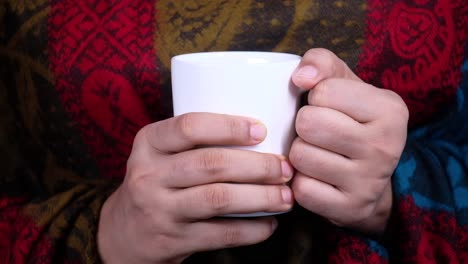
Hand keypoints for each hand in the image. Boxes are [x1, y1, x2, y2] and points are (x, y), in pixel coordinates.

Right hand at [97, 113, 293, 263]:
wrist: (123, 232)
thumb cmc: (157, 182)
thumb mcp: (161, 154)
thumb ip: (195, 142)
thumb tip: (262, 135)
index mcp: (148, 143)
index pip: (190, 126)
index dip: (230, 127)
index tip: (262, 130)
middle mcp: (149, 174)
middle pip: (211, 164)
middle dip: (257, 165)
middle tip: (285, 168)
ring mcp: (158, 210)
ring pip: (219, 199)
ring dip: (260, 197)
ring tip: (286, 196)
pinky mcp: (171, 241)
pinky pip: (220, 235)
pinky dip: (251, 230)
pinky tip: (269, 224)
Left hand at [289, 48, 408, 233]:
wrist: (370, 180)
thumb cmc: (350, 122)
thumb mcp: (344, 85)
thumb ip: (321, 64)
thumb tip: (301, 76)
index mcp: (389, 109)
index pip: (322, 91)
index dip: (316, 99)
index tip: (330, 109)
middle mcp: (386, 146)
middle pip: (308, 123)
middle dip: (304, 126)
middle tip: (319, 133)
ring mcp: (369, 182)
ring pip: (300, 156)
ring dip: (300, 154)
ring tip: (318, 154)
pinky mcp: (349, 209)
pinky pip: (301, 189)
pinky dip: (301, 182)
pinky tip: (317, 178)